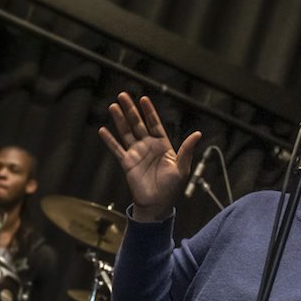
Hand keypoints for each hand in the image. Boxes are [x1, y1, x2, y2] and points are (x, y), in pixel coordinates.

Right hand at [98, 92, 200, 220]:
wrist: (157, 205)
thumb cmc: (171, 189)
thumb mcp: (182, 168)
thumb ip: (187, 150)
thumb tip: (198, 134)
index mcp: (162, 146)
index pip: (155, 124)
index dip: (149, 111)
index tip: (144, 99)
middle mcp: (148, 147)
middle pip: (138, 124)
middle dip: (131, 110)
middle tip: (123, 95)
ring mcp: (136, 154)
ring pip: (126, 132)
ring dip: (120, 119)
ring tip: (113, 106)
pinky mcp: (127, 163)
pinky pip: (116, 149)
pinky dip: (109, 140)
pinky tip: (103, 130)